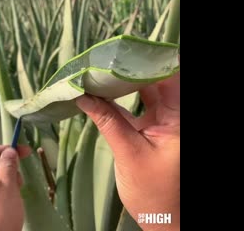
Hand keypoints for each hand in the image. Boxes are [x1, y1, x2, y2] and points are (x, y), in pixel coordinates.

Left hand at [0, 145, 30, 230]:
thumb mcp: (7, 186)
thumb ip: (8, 166)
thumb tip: (10, 151)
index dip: (10, 149)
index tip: (27, 151)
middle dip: (10, 168)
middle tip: (19, 181)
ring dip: (10, 181)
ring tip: (15, 194)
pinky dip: (6, 192)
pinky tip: (11, 202)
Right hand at [76, 72, 179, 230]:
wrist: (161, 217)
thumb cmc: (152, 192)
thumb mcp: (129, 154)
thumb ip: (108, 122)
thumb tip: (83, 97)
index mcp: (180, 119)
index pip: (171, 78)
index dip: (150, 61)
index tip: (126, 50)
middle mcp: (175, 114)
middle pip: (157, 81)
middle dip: (132, 68)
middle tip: (108, 57)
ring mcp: (163, 120)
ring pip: (145, 91)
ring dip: (124, 82)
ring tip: (102, 69)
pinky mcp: (152, 127)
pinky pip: (137, 106)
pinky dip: (120, 100)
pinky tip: (103, 92)